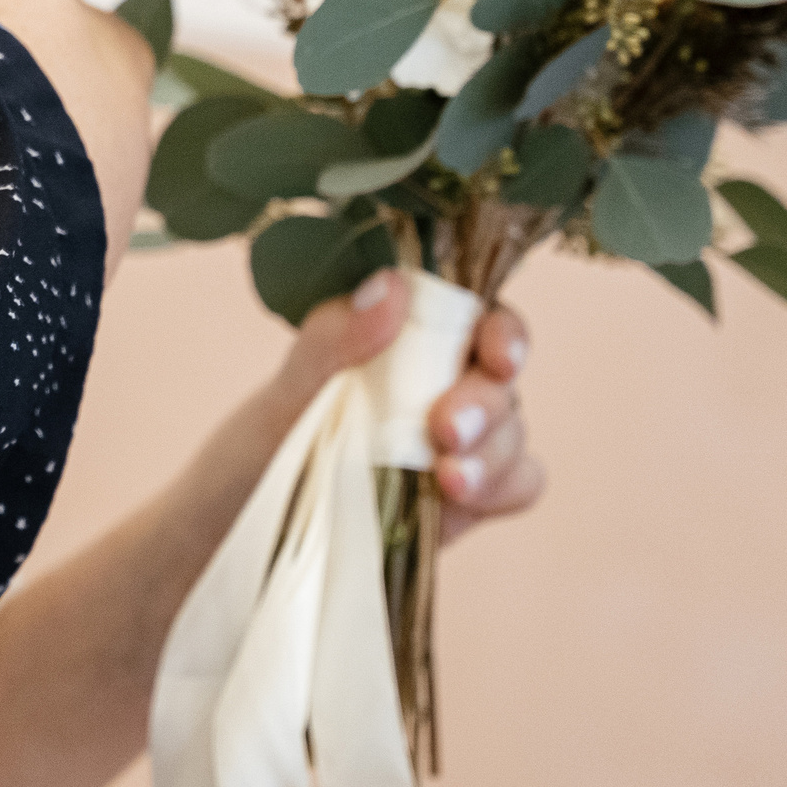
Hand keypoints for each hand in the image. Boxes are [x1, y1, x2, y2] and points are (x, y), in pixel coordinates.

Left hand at [267, 269, 544, 541]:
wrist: (269, 487)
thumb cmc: (290, 414)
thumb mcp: (302, 373)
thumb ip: (341, 331)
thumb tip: (390, 288)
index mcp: (427, 333)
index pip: (489, 320)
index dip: (505, 335)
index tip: (495, 357)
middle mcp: (460, 379)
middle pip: (503, 384)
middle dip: (484, 407)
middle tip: (445, 428)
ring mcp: (472, 436)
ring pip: (513, 436)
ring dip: (488, 456)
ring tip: (447, 478)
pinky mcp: (475, 490)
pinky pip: (518, 484)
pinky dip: (497, 489)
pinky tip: (455, 498)